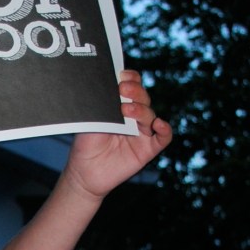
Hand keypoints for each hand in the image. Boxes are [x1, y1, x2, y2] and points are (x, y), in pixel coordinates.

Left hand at [64, 70, 172, 200]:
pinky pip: (164, 138)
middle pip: (143, 97)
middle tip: (123, 90)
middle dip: (135, 91)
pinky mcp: (147, 149)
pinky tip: (158, 124)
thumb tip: (106, 86)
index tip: (121, 76)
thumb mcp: (91, 121)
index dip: (131, 78)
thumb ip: (101, 104)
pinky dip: (165, 129)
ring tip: (126, 110)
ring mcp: (142, 133)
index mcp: (121, 106)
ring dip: (141, 110)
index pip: (132, 85)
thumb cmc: (86, 145)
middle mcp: (134, 117)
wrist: (84, 173)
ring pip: (150, 115)